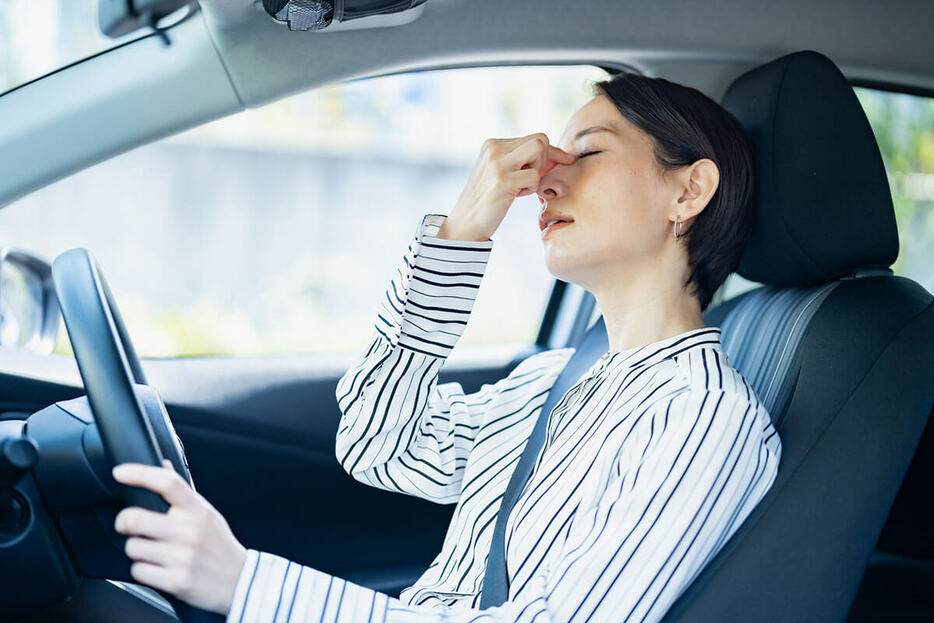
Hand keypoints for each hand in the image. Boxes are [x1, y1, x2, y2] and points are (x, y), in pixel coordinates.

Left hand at [112, 459, 246, 614]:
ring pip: (132, 547)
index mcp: (198, 510)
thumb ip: (183, 493)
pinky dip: (143, 570)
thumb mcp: (207, 514)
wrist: (239, 580)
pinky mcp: (176, 581)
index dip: (139, 474)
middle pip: (135, 517)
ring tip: (153, 551)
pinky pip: (138, 571)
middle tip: (128, 525)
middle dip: (124, 522)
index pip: (167, 483)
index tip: (120, 472)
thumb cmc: (219, 545)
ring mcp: (183, 557)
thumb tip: (163, 465)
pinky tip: (158, 568)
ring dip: (136, 550)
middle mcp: (190, 531)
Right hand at [438, 133, 575, 240]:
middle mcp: (494, 148)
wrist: (464, 224)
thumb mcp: (500, 173)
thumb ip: (520, 161)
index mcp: (492, 144)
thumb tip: (557, 155)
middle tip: (530, 180)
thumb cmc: (487, 201)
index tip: (566, 160)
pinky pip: (535, 176)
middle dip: (544, 161)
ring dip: (537, 172)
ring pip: (539, 150)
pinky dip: (531, 189)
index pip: (533, 138)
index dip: (552, 151)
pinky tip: (514, 196)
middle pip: (540, 140)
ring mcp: (498, 163)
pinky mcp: (503, 180)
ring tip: (520, 187)